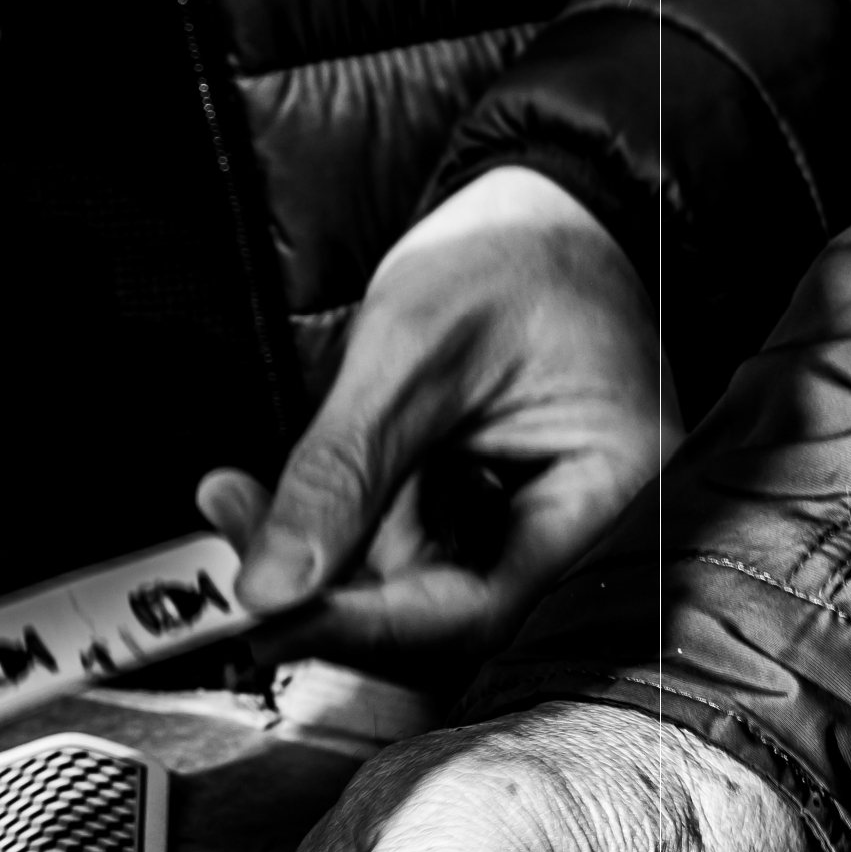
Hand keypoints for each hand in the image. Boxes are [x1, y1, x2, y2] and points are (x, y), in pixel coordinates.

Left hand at [196, 167, 670, 681]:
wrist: (544, 222)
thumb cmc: (514, 259)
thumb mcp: (414, 346)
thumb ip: (343, 469)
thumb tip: (270, 588)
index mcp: (616, 500)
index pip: (478, 612)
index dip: (365, 625)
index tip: (269, 608)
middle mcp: (589, 547)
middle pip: (444, 629)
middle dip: (328, 596)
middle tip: (234, 529)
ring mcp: (535, 551)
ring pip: (412, 611)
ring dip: (320, 571)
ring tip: (242, 499)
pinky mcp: (489, 545)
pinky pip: (407, 577)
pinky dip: (339, 548)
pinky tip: (280, 506)